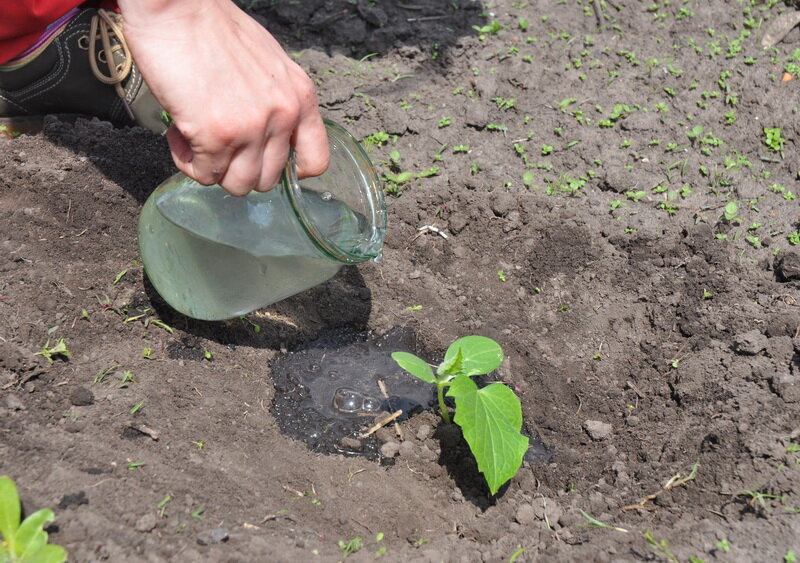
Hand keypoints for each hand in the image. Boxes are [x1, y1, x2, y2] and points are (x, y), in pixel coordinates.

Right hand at [117, 0, 328, 194]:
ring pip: (238, 184)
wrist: (177, 6)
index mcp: (300, 97)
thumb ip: (276, 100)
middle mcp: (283, 116)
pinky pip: (205, 174)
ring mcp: (252, 129)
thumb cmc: (214, 29)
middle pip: (269, 180)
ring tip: (196, 137)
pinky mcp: (217, 136)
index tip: (265, 162)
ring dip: (213, 168)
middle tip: (216, 143)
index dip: (290, 171)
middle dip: (239, 168)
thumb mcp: (268, 64)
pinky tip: (179, 133)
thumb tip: (267, 135)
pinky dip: (188, 161)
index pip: (316, 161)